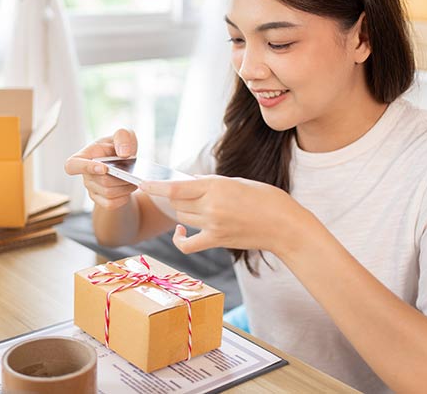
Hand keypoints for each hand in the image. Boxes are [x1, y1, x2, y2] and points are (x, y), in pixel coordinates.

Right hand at [64, 129, 138, 209]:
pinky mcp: (100, 200)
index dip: (84, 168)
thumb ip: (123, 137)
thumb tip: (123, 153)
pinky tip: (128, 189)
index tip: (104, 168)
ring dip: (125, 187)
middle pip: (101, 181)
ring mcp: (91, 189)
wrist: (126, 165)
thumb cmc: (119, 147)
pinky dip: (124, 197)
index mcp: (85, 156)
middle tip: (133, 172)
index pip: (72, 165)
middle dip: (120, 177)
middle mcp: (85, 174)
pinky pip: (111, 204)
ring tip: (133, 180)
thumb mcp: (124, 135)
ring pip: (108, 193)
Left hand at [140, 175, 303, 254]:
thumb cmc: (265, 199)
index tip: (142, 183)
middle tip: (173, 191)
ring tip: (184, 205)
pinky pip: (188, 244)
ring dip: (179, 211)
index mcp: (216, 186)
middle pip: (176, 202)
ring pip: (182, 217)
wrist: (284, 225)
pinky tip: (179, 232)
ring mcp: (213, 225)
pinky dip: (179, 239)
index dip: (156, 186)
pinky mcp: (217, 240)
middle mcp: (211, 206)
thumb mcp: (237, 182)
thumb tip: (188, 185)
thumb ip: (211, 184)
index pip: (175, 187)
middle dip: (171, 196)